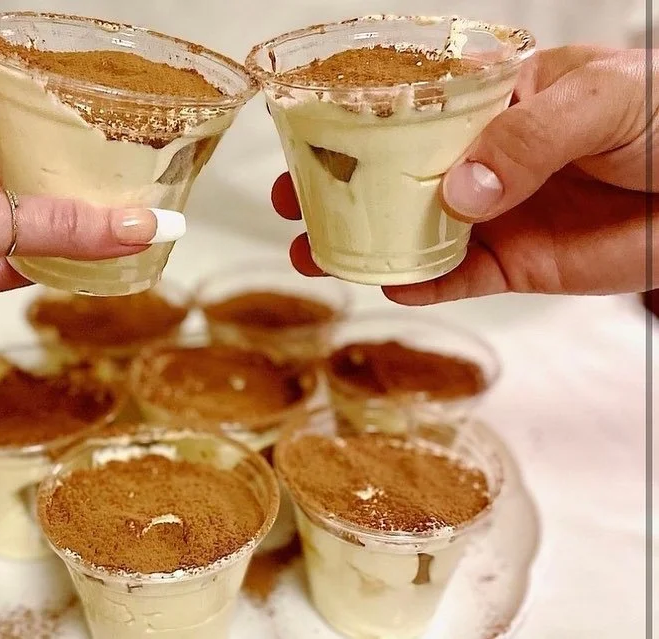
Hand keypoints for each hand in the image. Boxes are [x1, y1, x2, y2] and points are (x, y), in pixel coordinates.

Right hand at [272, 45, 657, 303]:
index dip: (354, 124)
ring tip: (317, 254)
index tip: (308, 136)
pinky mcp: (512, 266)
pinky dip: (421, 286)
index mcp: (491, 103)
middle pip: (393, 177)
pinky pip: (455, 280)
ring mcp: (492, 216)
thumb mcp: (600, 101)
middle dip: (340, 191)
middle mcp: (480, 160)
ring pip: (412, 233)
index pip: (409, 110)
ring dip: (363, 245)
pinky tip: (391, 284)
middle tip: (295, 203)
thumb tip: (460, 192)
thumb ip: (526, 137)